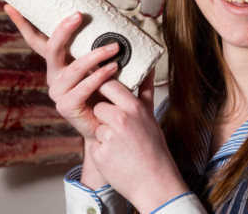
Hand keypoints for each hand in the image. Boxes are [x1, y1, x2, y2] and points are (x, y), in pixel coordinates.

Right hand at [4, 4, 119, 186]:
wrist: (111, 126)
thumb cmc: (111, 93)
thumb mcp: (113, 67)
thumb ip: (117, 50)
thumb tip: (137, 26)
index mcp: (59, 63)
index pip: (37, 40)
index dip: (23, 24)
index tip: (10, 6)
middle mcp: (54, 75)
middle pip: (51, 48)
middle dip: (63, 30)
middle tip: (79, 15)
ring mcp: (58, 92)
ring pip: (73, 68)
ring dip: (95, 56)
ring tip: (114, 48)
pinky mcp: (66, 107)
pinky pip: (82, 88)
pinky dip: (99, 77)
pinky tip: (112, 70)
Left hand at [91, 74, 188, 212]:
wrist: (154, 181)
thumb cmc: (153, 147)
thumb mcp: (150, 116)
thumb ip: (145, 90)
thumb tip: (148, 66)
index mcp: (133, 108)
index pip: (108, 84)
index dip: (104, 87)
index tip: (104, 89)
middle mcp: (120, 120)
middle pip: (98, 106)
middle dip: (104, 115)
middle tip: (120, 129)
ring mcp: (108, 137)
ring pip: (95, 126)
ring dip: (103, 135)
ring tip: (121, 146)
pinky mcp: (99, 154)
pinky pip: (94, 145)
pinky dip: (102, 151)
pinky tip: (116, 157)